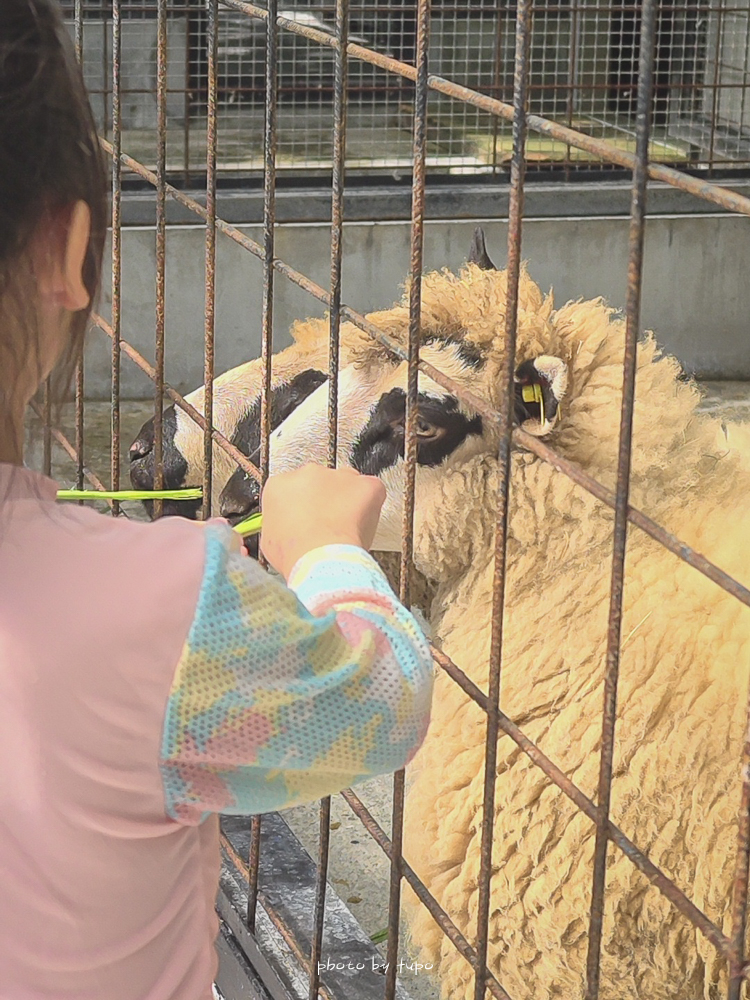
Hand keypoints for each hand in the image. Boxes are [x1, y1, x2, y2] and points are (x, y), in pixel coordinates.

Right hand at [259, 464, 385, 578]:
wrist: (319, 559)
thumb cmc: (295, 554)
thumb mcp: (269, 539)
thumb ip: (279, 524)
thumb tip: (286, 530)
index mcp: (280, 485)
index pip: (293, 489)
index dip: (303, 507)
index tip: (308, 520)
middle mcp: (308, 473)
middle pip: (321, 483)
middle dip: (326, 501)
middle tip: (329, 526)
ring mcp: (338, 476)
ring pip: (347, 484)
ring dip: (348, 502)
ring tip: (347, 529)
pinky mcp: (365, 484)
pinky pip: (372, 490)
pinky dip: (371, 505)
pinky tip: (363, 526)